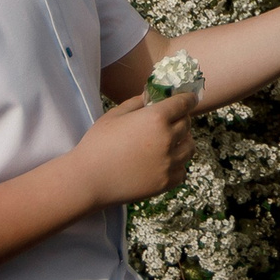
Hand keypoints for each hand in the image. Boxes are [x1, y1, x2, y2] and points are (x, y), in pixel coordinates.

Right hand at [73, 91, 197, 204]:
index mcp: (155, 118)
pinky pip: (182, 170)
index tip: (190, 98)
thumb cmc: (97, 143)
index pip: (183, 103)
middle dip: (183, 118)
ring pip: (190, 147)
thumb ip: (136, 102)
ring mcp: (168, 163)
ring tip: (172, 141)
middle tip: (174, 119)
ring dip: (184, 141)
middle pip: (187, 124)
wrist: (88, 180)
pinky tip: (166, 162)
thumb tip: (151, 96)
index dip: (188, 99)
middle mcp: (167, 139)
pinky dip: (178, 164)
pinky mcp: (166, 182)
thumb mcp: (114, 115)